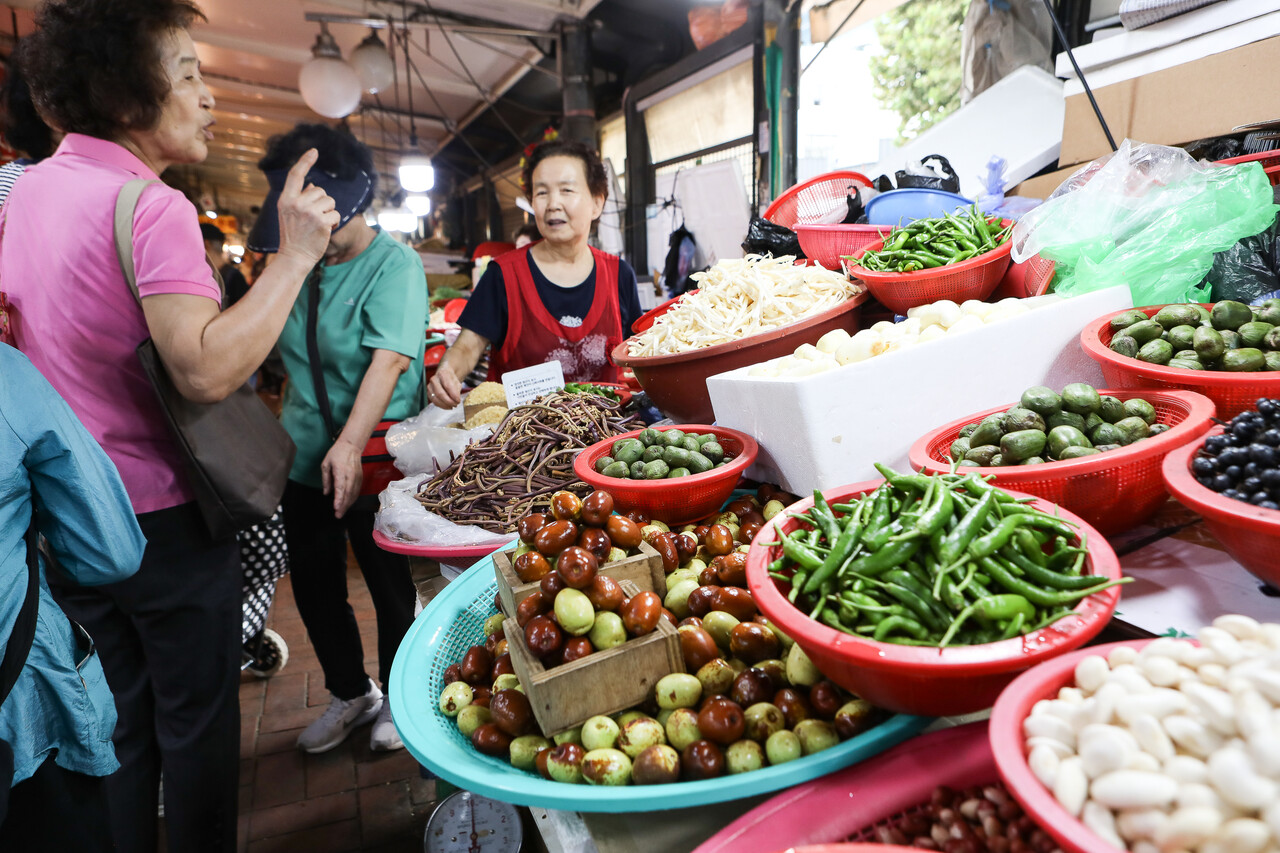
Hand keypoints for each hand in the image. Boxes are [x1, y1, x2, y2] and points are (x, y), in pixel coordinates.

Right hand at [276, 149, 340, 266]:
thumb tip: (312, 185)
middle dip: (322, 203)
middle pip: (320, 191)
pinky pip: (336, 213)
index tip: (314, 151)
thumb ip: (299, 198)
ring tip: (319, 224)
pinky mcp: (321, 221)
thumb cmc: (293, 236)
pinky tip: (325, 230)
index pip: (295, 175)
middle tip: (314, 219)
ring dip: (329, 212)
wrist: (294, 257)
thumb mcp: (290, 214)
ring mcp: (309, 212)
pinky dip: (334, 221)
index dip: (305, 161)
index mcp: (285, 199)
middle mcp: (296, 203)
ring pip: (330, 201)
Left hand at [321, 437, 363, 518]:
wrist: (351, 446)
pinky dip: (352, 499)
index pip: (340, 487)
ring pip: (353, 494)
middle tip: (338, 515)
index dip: (339, 498)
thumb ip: (326, 479)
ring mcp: (357, 477)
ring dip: (348, 504)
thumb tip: (326, 493)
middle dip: (343, 505)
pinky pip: (357, 491)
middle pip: (348, 493)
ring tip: (341, 512)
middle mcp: (350, 475)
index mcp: (341, 471)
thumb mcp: (326, 464)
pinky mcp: (360, 478)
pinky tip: (348, 504)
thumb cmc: (337, 454)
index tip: (336, 507)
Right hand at [427, 366, 462, 408]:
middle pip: (440, 393)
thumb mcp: (457, 383)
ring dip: (445, 405)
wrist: (444, 376)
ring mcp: (430, 386)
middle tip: (456, 404)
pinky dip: (442, 405)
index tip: (458, 400)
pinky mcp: (428, 393)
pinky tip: (448, 406)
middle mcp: (434, 379)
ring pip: (436, 399)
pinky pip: (434, 401)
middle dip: (449, 401)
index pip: (447, 386)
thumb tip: (456, 400)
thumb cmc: (451, 379)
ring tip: (452, 406)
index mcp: (442, 374)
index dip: (453, 395)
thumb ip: (457, 391)